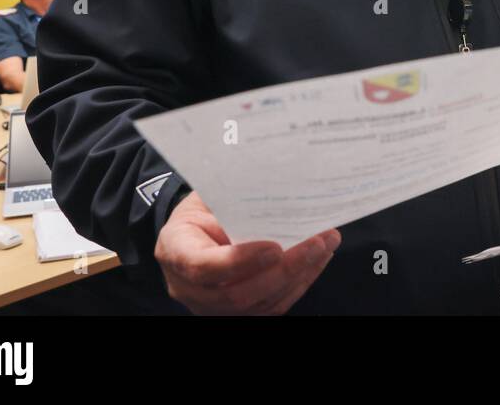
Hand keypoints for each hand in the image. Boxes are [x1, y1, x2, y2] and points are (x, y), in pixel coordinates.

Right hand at [154, 191, 340, 314]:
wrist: (194, 228)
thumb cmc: (204, 206)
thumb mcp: (209, 195)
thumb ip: (234, 199)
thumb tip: (282, 187)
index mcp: (174, 249)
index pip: (203, 266)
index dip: (240, 261)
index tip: (275, 247)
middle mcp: (188, 287)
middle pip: (236, 294)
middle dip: (283, 270)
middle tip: (317, 243)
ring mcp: (210, 305)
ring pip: (259, 304)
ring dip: (298, 276)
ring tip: (325, 246)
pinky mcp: (236, 312)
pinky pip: (271, 306)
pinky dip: (298, 284)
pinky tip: (317, 261)